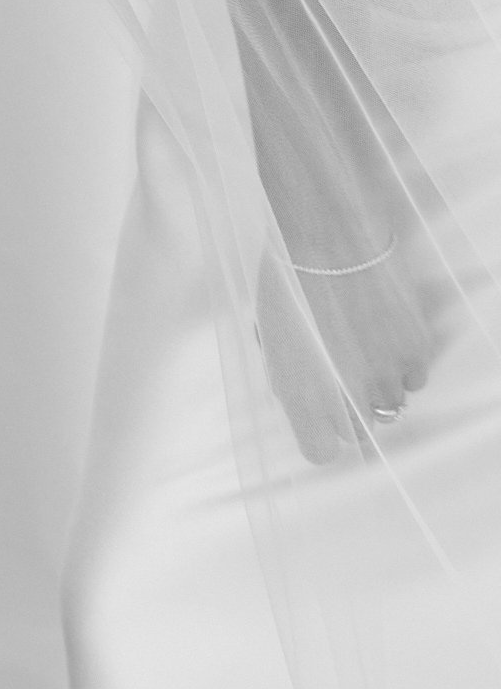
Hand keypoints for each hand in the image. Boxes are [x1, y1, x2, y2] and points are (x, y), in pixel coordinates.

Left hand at [254, 246, 441, 465]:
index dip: (321, 435)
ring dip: (380, 383)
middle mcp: (348, 397)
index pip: (320, 451)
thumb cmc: (289, 279)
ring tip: (364, 341)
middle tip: (344, 372)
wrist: (329, 237)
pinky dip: (404, 362)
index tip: (320, 417)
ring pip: (392, 403)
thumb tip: (298, 390)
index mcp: (302, 396)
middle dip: (352, 409)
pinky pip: (415, 376)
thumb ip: (288, 373)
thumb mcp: (271, 334)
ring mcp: (386, 378)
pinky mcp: (416, 354)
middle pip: (360, 431)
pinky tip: (385, 330)